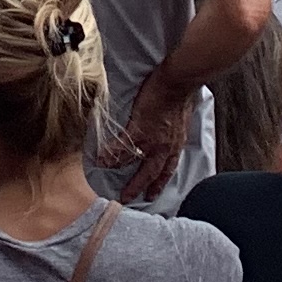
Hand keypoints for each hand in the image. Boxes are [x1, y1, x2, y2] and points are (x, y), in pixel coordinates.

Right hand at [103, 74, 193, 203]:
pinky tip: (100, 158)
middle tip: (127, 198)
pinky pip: (122, 146)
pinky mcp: (139, 128)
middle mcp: (165, 147)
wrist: (176, 83)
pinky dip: (111, 153)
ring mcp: (152, 139)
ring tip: (106, 174)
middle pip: (150, 173)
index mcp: (175, 145)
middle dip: (139, 187)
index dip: (159, 182)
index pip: (168, 169)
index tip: (152, 193)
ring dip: (119, 169)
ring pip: (134, 161)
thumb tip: (172, 128)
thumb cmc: (181, 96)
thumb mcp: (181, 119)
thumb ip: (175, 128)